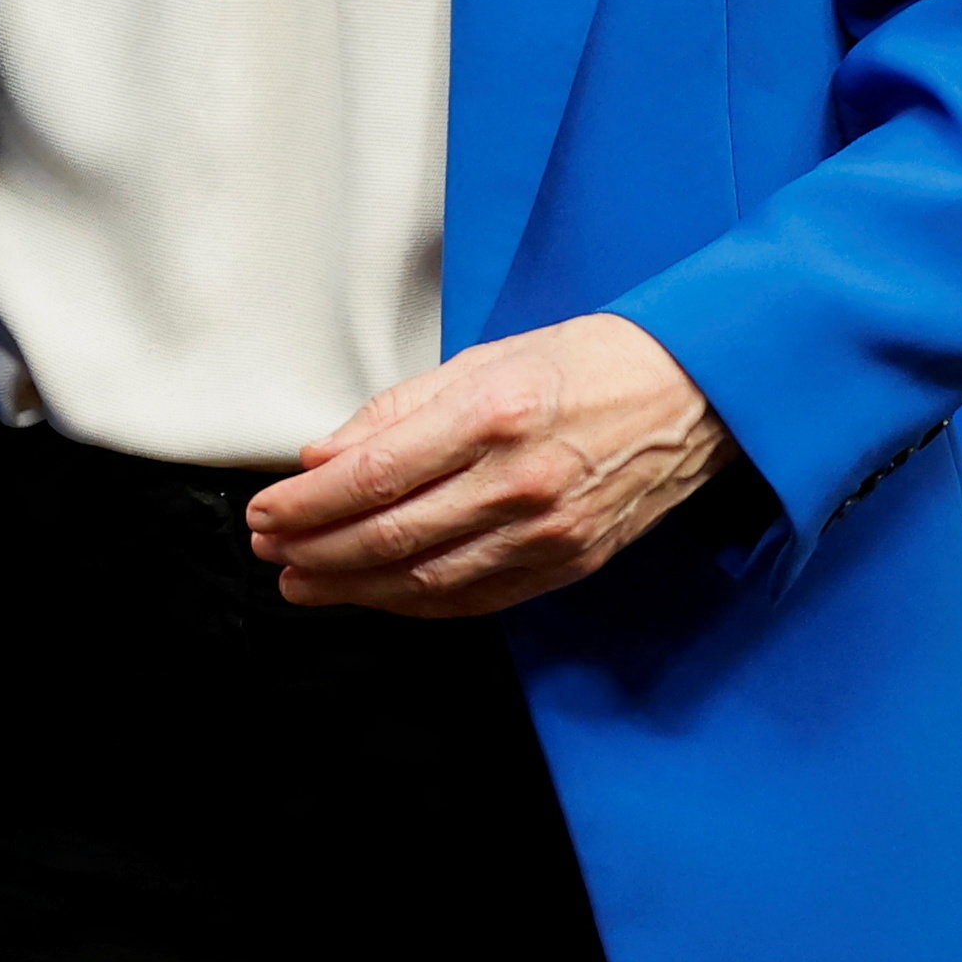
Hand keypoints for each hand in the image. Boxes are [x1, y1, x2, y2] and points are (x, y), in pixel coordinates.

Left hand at [247, 314, 735, 616]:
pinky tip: (374, 594)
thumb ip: (396, 412)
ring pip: (426, 578)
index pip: (372, 477)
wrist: (695, 395)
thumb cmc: (591, 364)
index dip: (307, 503)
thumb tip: (323, 456)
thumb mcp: (484, 359)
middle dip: (314, 548)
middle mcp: (520, 482)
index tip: (266, 508)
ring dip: (351, 587)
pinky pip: (476, 597)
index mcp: (493, 417)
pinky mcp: (569, 564)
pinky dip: (414, 602)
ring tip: (303, 581)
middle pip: (389, 536)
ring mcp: (548, 532)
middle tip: (268, 548)